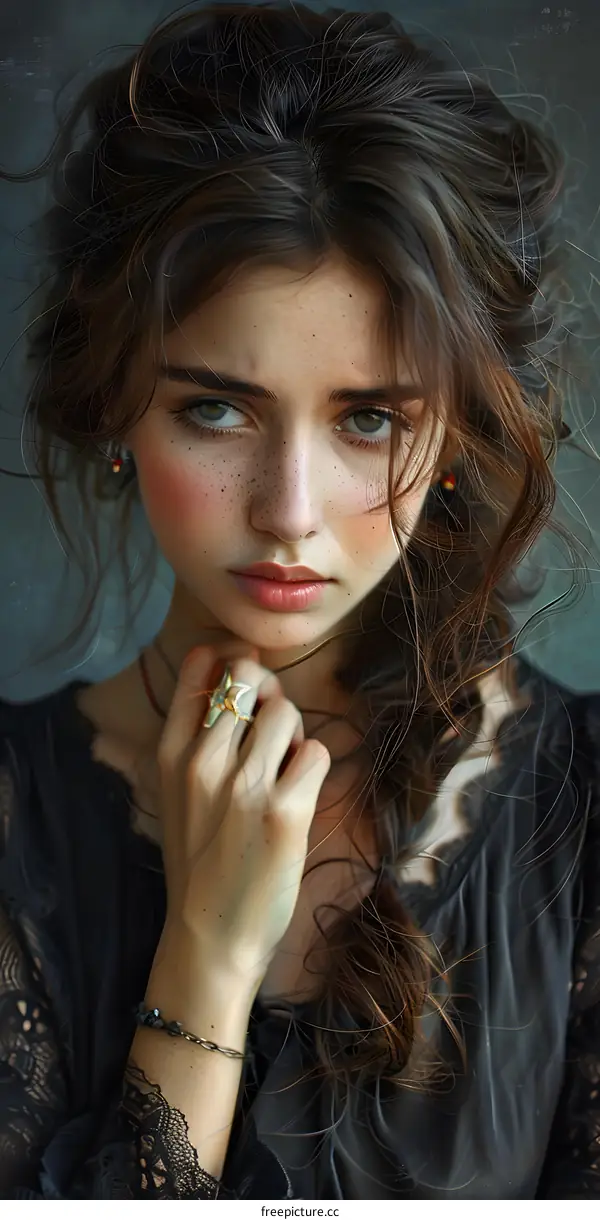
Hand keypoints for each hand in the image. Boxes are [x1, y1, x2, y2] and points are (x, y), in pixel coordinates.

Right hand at [156, 643, 331, 987]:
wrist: (210, 934)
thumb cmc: (199, 859)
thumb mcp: (177, 791)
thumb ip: (197, 734)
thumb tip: (233, 665)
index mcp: (170, 754)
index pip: (198, 669)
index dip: (230, 659)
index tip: (244, 675)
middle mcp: (203, 761)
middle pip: (250, 677)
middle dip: (270, 693)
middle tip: (271, 727)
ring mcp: (244, 785)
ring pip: (287, 712)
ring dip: (294, 735)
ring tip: (282, 769)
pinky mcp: (284, 811)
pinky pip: (315, 754)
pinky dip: (312, 769)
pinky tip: (296, 796)